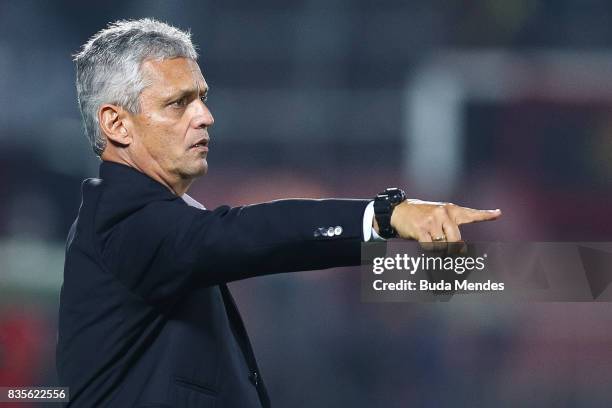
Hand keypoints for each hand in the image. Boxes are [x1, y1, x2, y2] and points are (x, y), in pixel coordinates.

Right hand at [375, 199, 501, 242]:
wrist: (399, 211)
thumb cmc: (420, 216)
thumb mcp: (437, 215)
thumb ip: (450, 228)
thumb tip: (460, 249)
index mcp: (450, 210)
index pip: (471, 213)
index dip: (485, 215)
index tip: (498, 214)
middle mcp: (443, 213)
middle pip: (456, 240)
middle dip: (452, 249)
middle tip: (449, 251)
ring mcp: (432, 221)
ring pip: (442, 246)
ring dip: (437, 248)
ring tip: (428, 239)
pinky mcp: (421, 229)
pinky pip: (430, 247)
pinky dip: (428, 249)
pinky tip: (422, 241)